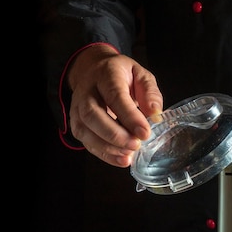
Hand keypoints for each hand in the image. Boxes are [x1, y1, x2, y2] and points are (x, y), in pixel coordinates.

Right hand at [67, 44, 163, 166]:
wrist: (95, 71)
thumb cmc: (122, 76)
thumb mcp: (141, 76)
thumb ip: (150, 93)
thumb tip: (155, 114)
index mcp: (106, 75)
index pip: (115, 96)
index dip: (130, 117)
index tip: (145, 133)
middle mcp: (87, 90)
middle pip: (92, 114)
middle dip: (115, 134)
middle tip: (136, 145)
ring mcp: (77, 107)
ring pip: (84, 129)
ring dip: (107, 146)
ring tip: (128, 154)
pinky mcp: (76, 122)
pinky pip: (85, 141)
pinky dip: (103, 154)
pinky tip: (120, 159)